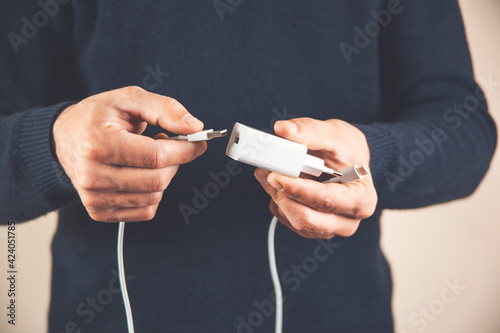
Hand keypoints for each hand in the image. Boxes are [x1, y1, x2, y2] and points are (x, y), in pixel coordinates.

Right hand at [53, 86, 206, 221]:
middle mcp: (92, 175)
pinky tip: (139, 174)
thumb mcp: (130, 99)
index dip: (185, 150)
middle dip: (174, 162)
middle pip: (157, 180)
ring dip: (162, 176)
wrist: (64, 138)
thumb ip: (165, 109)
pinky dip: (152, 192)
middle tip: (167, 145)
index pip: (155, 157)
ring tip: (147, 157)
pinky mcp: (99, 212)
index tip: (198, 142)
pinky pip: (145, 210)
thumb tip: (195, 127)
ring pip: (154, 197)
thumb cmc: (99, 116)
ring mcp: (94, 197)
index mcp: (98, 143)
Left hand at [254, 118, 376, 238]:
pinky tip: (279, 183)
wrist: (350, 160)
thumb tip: (283, 129)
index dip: (297, 189)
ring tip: (270, 173)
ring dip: (276, 196)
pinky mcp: (311, 228)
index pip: (325, 201)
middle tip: (267, 172)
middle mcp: (347, 220)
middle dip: (282, 195)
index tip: (275, 175)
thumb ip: (310, 131)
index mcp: (361, 199)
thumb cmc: (348, 150)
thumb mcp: (335, 133)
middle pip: (306, 220)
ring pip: (293, 221)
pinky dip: (277, 201)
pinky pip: (286, 220)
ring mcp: (328, 227)